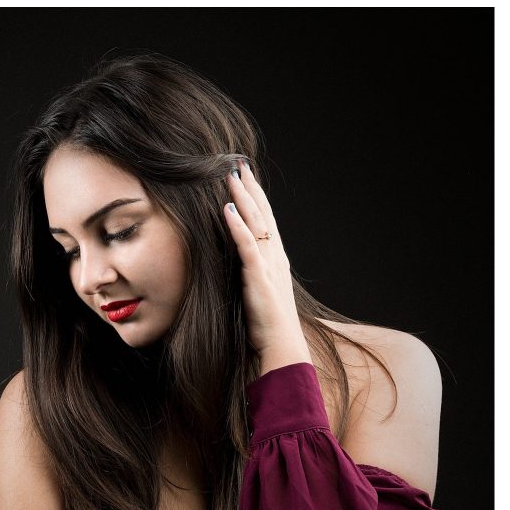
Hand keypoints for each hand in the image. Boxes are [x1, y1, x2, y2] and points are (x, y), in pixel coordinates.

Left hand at [224, 160, 311, 364]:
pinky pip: (248, 245)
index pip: (265, 220)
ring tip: (232, 176)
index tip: (245, 178)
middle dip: (250, 188)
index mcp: (275, 259)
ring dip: (244, 198)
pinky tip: (228, 209)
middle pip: (263, 214)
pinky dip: (238, 226)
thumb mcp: (259, 292)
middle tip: (239, 165)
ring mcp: (269, 264)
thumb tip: (240, 265)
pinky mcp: (259, 276)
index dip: (255, 198)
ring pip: (256, 223)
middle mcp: (275, 256)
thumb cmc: (268, 325)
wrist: (281, 344)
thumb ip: (252, 274)